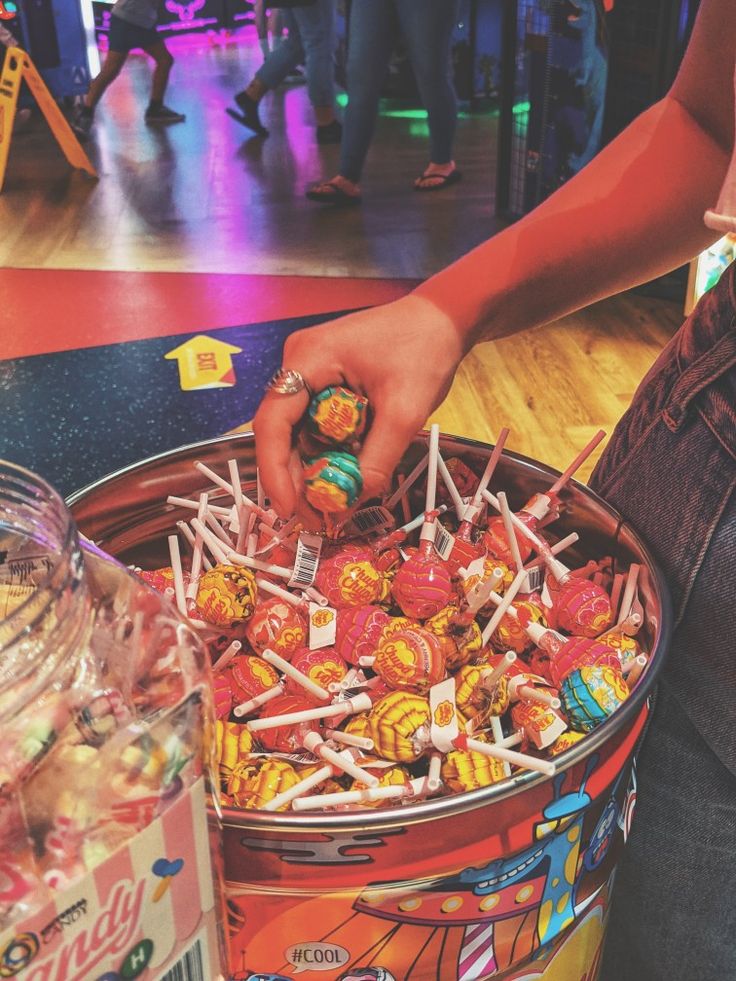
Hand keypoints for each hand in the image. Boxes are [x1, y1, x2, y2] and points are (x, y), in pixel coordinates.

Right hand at [254, 293, 467, 516]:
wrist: (444, 318)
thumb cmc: (424, 351)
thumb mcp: (404, 412)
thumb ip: (376, 460)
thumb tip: (350, 506)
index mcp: (307, 360)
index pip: (271, 423)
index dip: (274, 471)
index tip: (289, 510)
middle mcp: (299, 364)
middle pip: (281, 433)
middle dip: (295, 479)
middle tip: (314, 520)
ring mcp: (311, 372)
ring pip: (300, 433)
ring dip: (313, 470)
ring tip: (330, 508)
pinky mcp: (326, 381)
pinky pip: (317, 425)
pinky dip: (328, 454)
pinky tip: (342, 481)